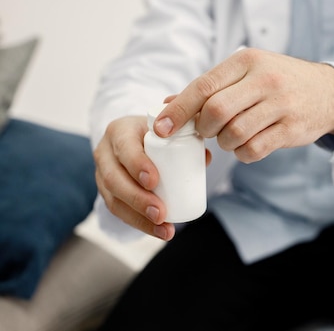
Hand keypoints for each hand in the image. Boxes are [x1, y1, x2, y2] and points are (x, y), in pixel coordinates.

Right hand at [94, 116, 188, 240]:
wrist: (134, 138)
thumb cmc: (155, 133)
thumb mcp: (166, 129)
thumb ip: (188, 139)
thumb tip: (205, 158)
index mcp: (120, 131)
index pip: (125, 148)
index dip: (137, 165)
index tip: (154, 181)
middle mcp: (106, 152)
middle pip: (115, 179)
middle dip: (138, 200)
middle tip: (161, 213)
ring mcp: (102, 174)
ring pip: (114, 200)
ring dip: (139, 218)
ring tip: (163, 228)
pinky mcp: (106, 192)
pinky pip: (118, 211)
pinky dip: (139, 223)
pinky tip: (158, 231)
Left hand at [154, 48, 333, 162]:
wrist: (329, 91)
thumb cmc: (279, 80)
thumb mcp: (248, 71)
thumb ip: (211, 87)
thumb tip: (167, 104)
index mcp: (247, 61)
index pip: (204, 86)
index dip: (178, 111)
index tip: (161, 129)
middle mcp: (265, 80)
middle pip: (216, 112)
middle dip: (203, 128)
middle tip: (206, 131)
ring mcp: (281, 105)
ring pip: (234, 134)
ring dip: (224, 142)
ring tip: (231, 136)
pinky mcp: (292, 129)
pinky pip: (254, 150)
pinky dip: (243, 153)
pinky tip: (247, 145)